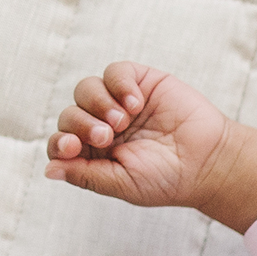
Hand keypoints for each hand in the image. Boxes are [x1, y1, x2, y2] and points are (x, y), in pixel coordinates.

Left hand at [44, 62, 233, 209]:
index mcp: (94, 154)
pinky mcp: (140, 82)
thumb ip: (85, 176)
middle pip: (71, 114)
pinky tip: (136, 102)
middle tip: (107, 136)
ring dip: (99, 103)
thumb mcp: (121, 183)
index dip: (60, 142)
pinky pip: (115, 72)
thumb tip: (48, 170)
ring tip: (123, 120)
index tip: (71, 147)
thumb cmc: (166, 179)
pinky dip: (120, 84)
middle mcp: (102, 126)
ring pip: (87, 89)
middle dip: (83, 124)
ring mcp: (120, 102)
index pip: (61, 142)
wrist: (207, 161)